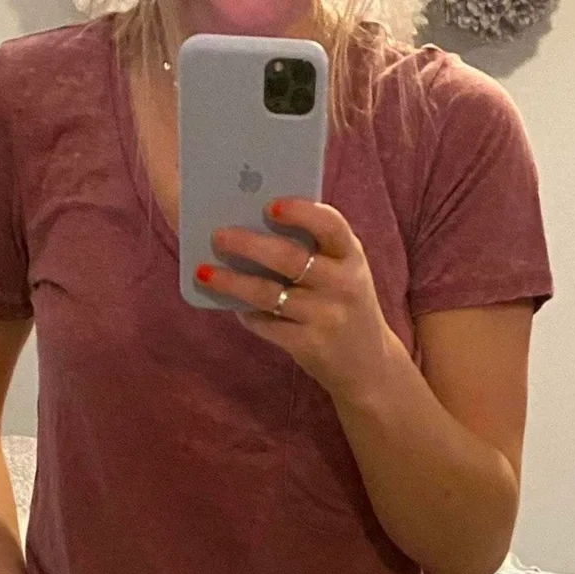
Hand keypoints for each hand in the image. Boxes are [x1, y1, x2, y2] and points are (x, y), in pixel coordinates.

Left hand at [199, 198, 393, 404]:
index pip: (330, 225)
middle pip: (290, 258)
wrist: (369, 366)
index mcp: (352, 256)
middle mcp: (343, 285)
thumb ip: (315, 250)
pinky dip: (247, 314)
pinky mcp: (309, 346)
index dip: (300, 212)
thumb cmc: (345, 305)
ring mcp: (326, 317)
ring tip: (205, 272)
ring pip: (270, 294)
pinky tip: (231, 305)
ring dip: (233, 281)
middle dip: (249, 244)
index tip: (269, 205)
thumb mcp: (344, 272)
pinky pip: (268, 325)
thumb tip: (254, 225)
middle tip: (217, 235)